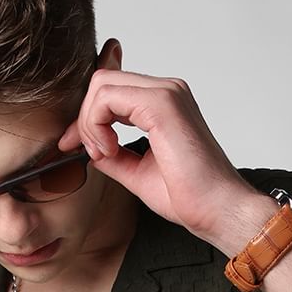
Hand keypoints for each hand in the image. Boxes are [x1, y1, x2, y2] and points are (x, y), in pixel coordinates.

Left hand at [55, 69, 269, 249]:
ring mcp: (166, 93)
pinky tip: (110, 150)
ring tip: (105, 154)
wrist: (217, 210)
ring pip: (102, 84)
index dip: (86, 115)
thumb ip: (114, 156)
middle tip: (91, 153)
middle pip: (102, 81)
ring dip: (90, 122)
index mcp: (164, 103)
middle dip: (84, 118)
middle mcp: (167, 91)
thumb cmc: (190, 195)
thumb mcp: (138, 172)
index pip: (112, 89)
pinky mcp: (162, 104)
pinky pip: (107, 97)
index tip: (74, 146)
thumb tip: (90, 150)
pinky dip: (96, 124)